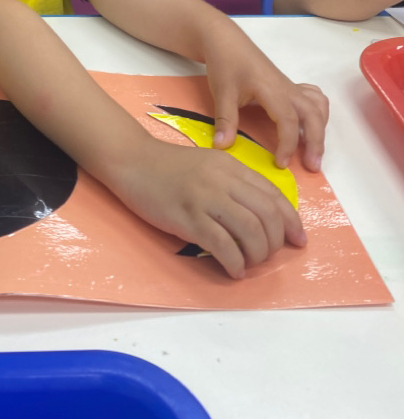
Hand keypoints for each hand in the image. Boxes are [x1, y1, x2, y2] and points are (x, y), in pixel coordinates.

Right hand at [117, 138, 305, 278]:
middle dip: (275, 242)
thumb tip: (259, 216)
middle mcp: (223, 180)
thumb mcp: (209, 166)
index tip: (298, 240)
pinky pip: (222, 244)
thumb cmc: (169, 167)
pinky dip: (234, 262)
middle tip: (266, 256)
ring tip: (248, 264)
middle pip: (267, 215)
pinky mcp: (187, 216)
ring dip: (257, 255)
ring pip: (250, 231)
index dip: (291, 221)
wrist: (133, 161)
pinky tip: (233, 270)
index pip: (274, 195)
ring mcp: (205, 198)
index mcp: (232, 166)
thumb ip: (234, 184)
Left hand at [204, 43, 328, 170]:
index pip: (289, 120)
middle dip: (316, 142)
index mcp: (272, 90)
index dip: (288, 144)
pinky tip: (309, 124)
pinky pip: (312, 97)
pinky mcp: (287, 85)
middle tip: (312, 166)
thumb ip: (224, 119)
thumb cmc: (225, 63)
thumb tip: (222, 147)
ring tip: (313, 150)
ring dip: (320, 127)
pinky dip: (317, 111)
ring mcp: (289, 86)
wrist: (225, 40)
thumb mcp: (221, 91)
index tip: (281, 164)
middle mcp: (286, 88)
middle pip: (313, 115)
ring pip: (317, 106)